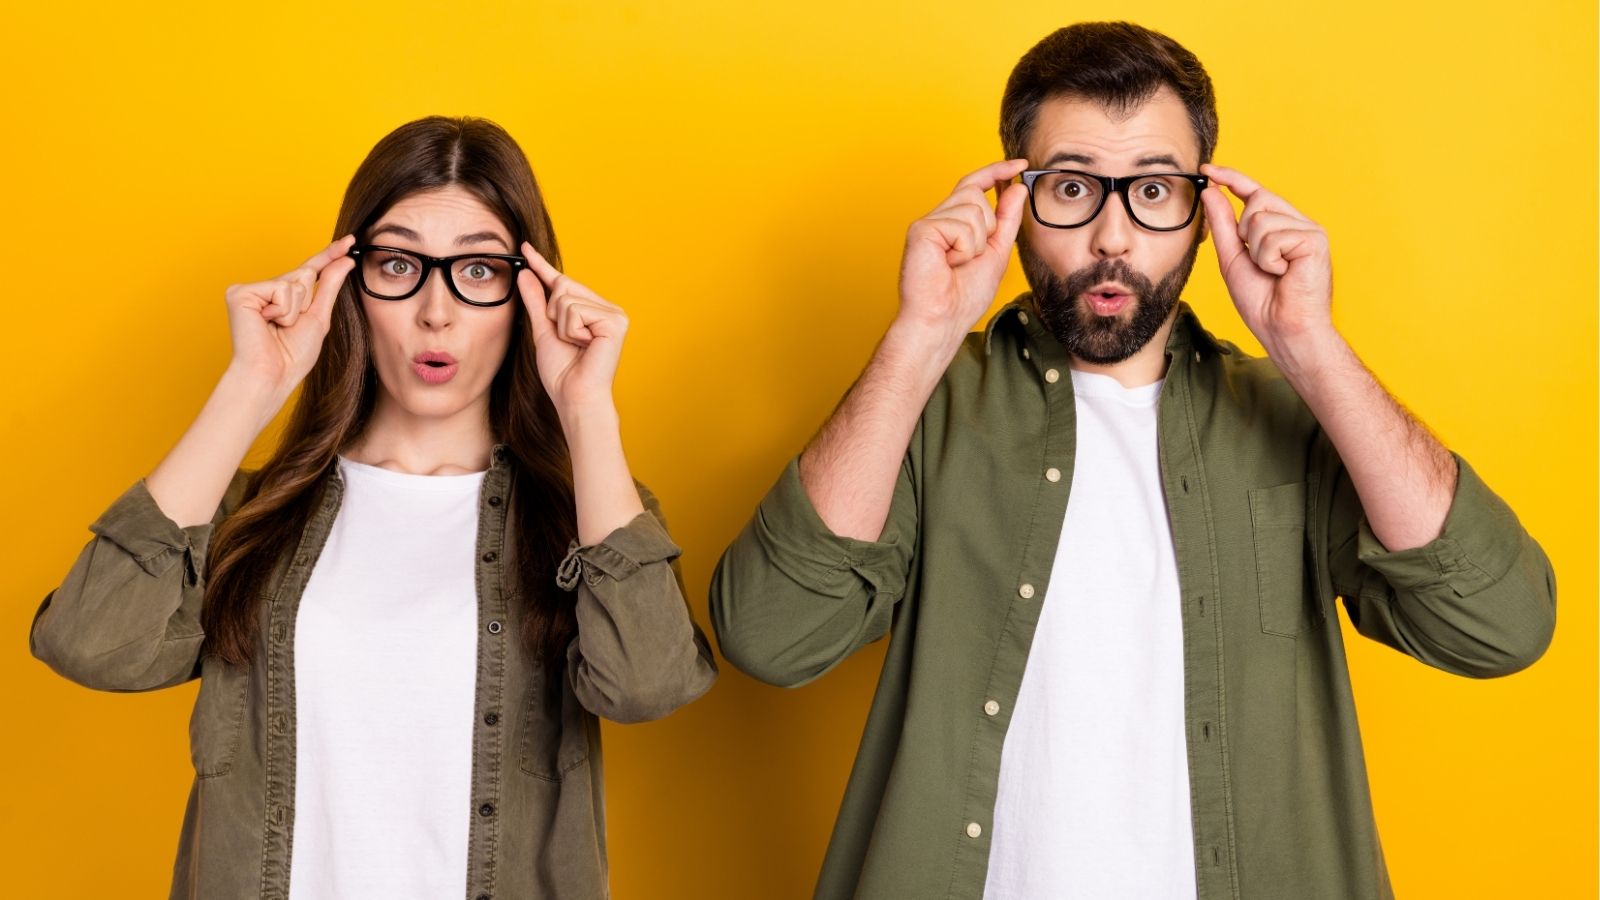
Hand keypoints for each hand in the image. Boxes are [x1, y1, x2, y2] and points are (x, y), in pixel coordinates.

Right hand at [224, 235, 355, 394]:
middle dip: (306, 302)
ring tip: (278, 327)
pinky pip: (281, 288)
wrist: (272, 374)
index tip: (350, 240)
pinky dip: (282, 310)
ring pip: (295, 281)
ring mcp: (252, 290)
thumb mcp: (319, 317)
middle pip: (305, 274)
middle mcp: (266, 289)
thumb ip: (330, 286)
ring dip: (295, 309)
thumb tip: (345, 259)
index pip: (311, 270)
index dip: (330, 255)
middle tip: (290, 326)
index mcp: (284, 296)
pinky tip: (267, 323)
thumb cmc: (293, 355)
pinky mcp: (240, 293)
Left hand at [517, 242, 627, 417]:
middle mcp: (608, 308)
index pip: (563, 282)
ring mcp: (614, 314)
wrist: (574, 397)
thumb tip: (526, 273)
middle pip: (563, 286)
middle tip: (568, 340)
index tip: (524, 247)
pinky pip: (576, 311)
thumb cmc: (562, 371)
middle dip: (554, 314)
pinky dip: (571, 331)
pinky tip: (585, 346)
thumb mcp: (544, 330)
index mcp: (594, 310)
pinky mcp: (616, 321)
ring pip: (566, 299)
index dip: (542, 266)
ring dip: (562, 326)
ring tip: (577, 346)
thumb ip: (536, 301)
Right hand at [897, 159, 1029, 338]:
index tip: (1020, 165)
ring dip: (976, 241)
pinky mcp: (921, 229)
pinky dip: (964, 248)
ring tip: (957, 263)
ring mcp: (928, 222)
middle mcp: (938, 218)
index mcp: (954, 222)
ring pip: (972, 208)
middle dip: (987, 226)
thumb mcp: (996, 252)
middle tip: (969, 257)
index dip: (997, 171)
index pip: (975, 185)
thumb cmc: (964, 295)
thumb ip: (1006, 219)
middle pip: (975, 193)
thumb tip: (1017, 188)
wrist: (943, 319)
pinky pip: (961, 225)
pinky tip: (948, 263)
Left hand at [1200, 164, 1334, 354]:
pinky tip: (1284, 274)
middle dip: (1244, 233)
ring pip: (1261, 219)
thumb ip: (1223, 224)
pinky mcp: (1315, 238)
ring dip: (1257, 251)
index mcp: (1280, 227)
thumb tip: (1211, 191)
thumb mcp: (1233, 258)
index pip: (1255, 193)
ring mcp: (1309, 229)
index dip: (1232, 179)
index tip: (1207, 169)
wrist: (1283, 328)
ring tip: (1274, 272)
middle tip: (1259, 264)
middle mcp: (1297, 223)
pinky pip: (1274, 235)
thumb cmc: (1261, 301)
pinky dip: (1269, 259)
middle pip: (1257, 201)